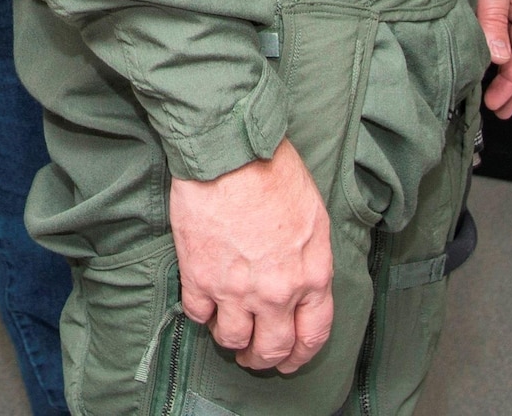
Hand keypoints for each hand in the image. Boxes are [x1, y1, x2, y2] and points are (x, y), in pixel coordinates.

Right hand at [169, 139, 334, 372]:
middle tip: (254, 357)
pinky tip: (203, 302)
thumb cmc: (274, 170)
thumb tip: (302, 277)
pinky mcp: (199, 278)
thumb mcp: (313, 214)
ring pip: (232, 340)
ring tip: (226, 332)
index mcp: (312, 275)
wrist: (231, 152)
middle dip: (263, 359)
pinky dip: (200, 313)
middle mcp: (277, 292)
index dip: (301, 354)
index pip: (313, 335)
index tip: (290, 359)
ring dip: (230, 340)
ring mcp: (236, 289)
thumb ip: (310, 256)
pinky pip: (197, 315)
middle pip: (272, 348)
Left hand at [472, 0, 511, 119]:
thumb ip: (493, 14)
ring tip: (483, 83)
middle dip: (507, 78)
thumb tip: (497, 55)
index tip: (497, 102)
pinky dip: (484, 35)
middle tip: (495, 105)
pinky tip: (473, 42)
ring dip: (494, 58)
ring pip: (502, 33)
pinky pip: (490, 16)